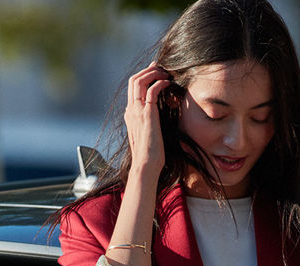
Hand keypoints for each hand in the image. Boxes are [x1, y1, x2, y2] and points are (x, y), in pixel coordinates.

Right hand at [124, 61, 170, 177]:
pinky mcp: (146, 114)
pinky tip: (168, 84)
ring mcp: (136, 111)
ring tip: (166, 73)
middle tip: (161, 68)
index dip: (144, 76)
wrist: (146, 164)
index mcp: (130, 113)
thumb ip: (152, 121)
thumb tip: (161, 115)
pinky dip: (160, 83)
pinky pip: (151, 90)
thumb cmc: (151, 153)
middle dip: (148, 70)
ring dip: (153, 73)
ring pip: (139, 81)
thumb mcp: (150, 133)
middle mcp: (131, 109)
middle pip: (133, 80)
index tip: (156, 72)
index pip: (133, 87)